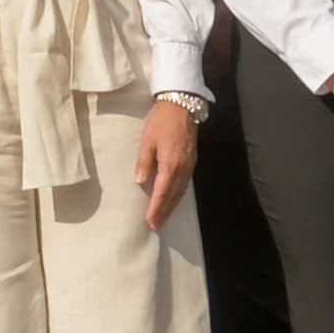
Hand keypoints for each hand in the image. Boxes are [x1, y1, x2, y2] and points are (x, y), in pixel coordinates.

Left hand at [135, 99, 200, 228]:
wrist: (182, 106)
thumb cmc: (162, 122)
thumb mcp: (148, 141)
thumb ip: (144, 162)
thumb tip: (140, 182)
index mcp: (171, 164)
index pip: (162, 192)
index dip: (156, 208)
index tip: (151, 221)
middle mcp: (183, 168)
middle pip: (173, 196)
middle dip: (164, 212)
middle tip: (156, 226)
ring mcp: (190, 165)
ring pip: (181, 191)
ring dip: (172, 206)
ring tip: (163, 218)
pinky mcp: (192, 161)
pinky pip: (185, 184)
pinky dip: (178, 195)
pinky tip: (173, 199)